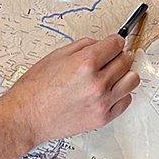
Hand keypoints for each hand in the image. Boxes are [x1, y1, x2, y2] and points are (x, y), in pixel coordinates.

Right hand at [0, 35, 138, 158]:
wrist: (26, 117)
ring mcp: (102, 102)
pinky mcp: (103, 118)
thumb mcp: (56, 56)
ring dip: (124, 74)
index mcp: (85, 63)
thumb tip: (102, 43)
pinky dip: (121, 93)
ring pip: (132, 80)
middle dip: (118, 55)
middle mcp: (97, 82)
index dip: (114, 41)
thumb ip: (83, 46)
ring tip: (111, 75)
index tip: (113, 43)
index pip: (116, 44)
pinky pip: (126, 100)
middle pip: (126, 60)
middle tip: (109, 58)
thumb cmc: (35, 87)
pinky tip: (108, 91)